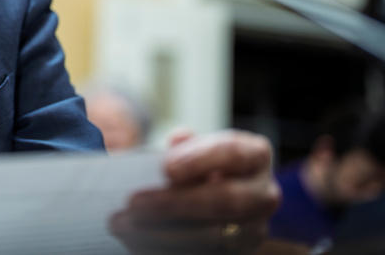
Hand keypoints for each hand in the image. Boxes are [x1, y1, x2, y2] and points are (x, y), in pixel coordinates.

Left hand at [110, 130, 280, 253]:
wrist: (206, 195)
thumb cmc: (194, 164)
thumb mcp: (191, 148)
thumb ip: (184, 146)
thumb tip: (177, 141)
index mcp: (254, 155)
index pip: (233, 152)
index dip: (200, 159)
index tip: (166, 168)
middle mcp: (262, 194)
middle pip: (226, 200)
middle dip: (175, 203)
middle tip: (133, 203)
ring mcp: (253, 229)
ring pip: (213, 237)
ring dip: (161, 233)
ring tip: (121, 224)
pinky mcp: (236, 253)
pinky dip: (160, 248)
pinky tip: (132, 240)